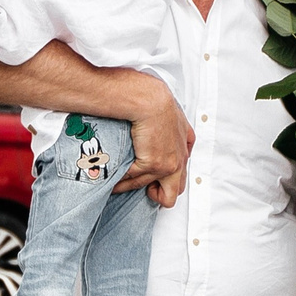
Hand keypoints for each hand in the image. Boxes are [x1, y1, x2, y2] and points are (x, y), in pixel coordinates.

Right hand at [111, 73, 193, 200]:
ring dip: (131, 187)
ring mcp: (167, 165)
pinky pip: (134, 180)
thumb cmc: (156, 102)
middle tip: (141, 187)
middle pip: (173, 193)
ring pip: (150, 189)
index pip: (179, 177)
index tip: (151, 179)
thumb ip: (172, 130)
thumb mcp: (173, 116)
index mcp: (183, 149)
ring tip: (117, 185)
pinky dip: (121, 180)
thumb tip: (161, 133)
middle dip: (157, 194)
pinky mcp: (153, 165)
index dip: (164, 181)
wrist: (150, 101)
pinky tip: (112, 179)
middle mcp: (179, 160)